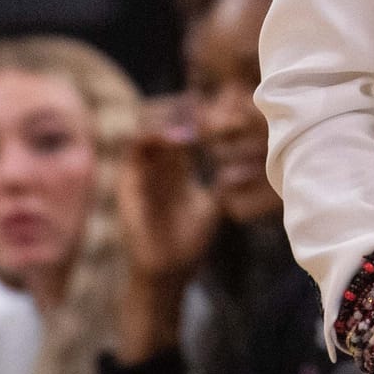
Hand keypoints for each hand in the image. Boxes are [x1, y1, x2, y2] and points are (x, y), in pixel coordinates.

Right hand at [117, 97, 217, 286]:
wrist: (169, 270)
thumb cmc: (189, 240)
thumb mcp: (212, 206)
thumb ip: (223, 187)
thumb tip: (246, 172)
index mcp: (174, 171)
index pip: (181, 133)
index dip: (195, 119)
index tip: (214, 110)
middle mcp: (156, 168)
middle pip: (160, 126)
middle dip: (177, 111)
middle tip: (199, 103)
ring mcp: (141, 174)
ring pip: (145, 131)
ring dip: (166, 120)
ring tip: (190, 114)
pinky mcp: (128, 183)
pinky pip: (133, 152)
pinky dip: (153, 139)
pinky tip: (177, 136)